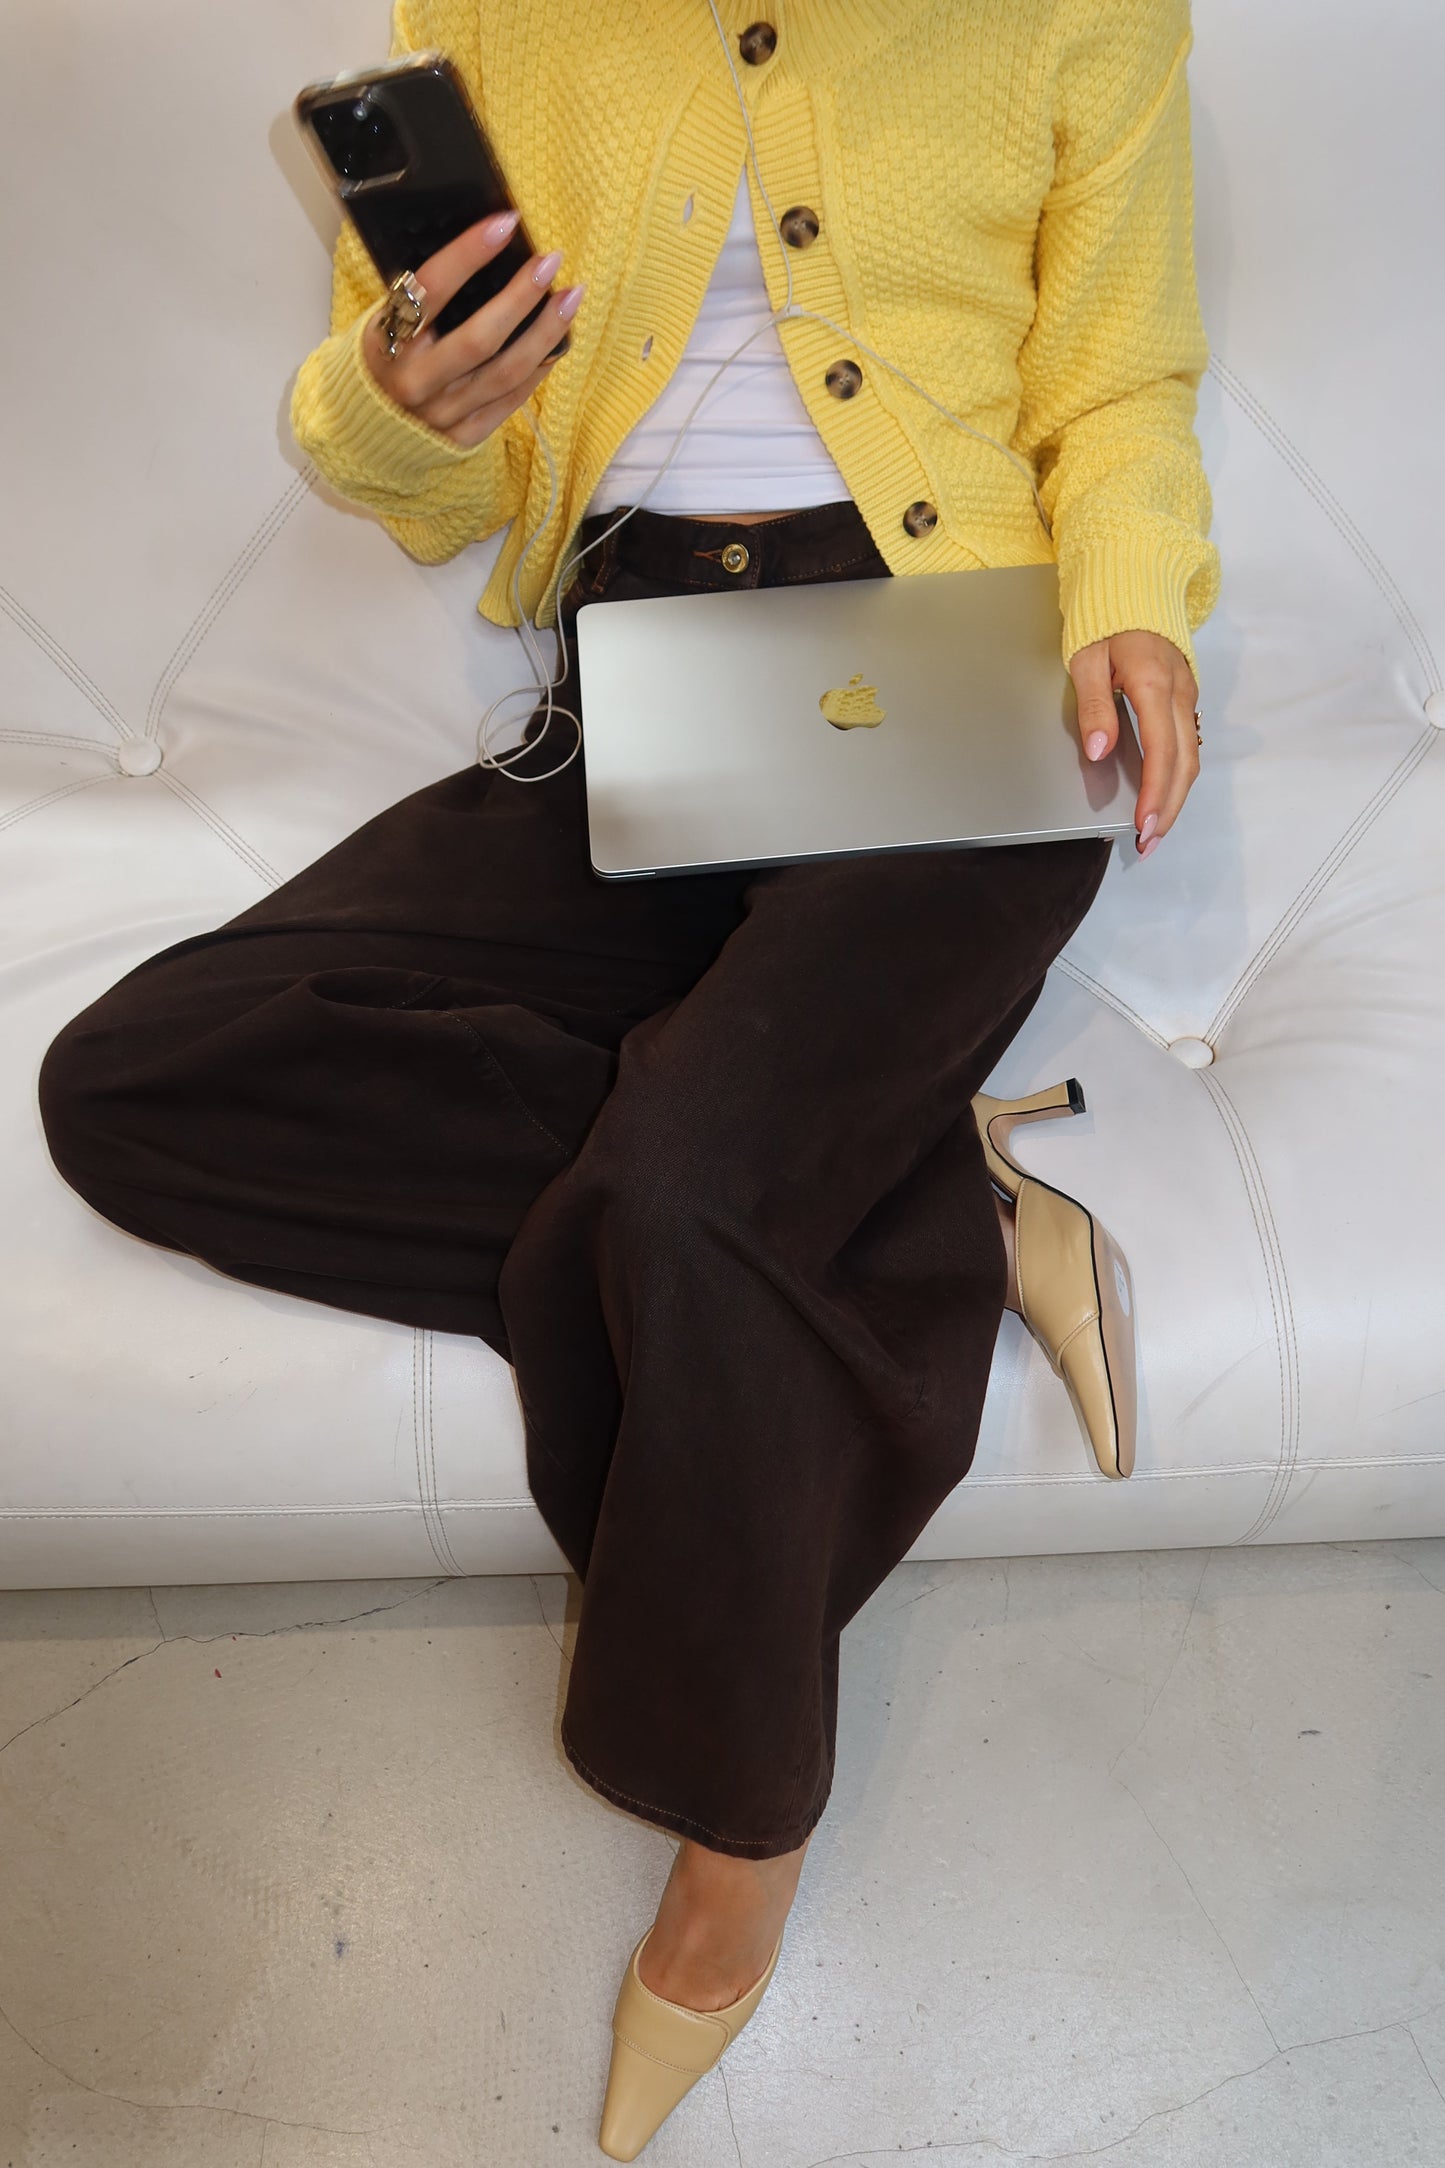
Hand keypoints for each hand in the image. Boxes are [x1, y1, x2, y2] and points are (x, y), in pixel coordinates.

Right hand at [360, 211, 585, 446]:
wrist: (367, 425)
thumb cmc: (387, 355)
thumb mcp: (387, 320)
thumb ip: (425, 297)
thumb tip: (488, 252)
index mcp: (389, 339)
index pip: (433, 288)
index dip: (471, 252)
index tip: (506, 222)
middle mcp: (415, 380)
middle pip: (481, 338)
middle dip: (522, 295)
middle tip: (550, 261)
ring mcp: (441, 413)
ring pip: (506, 372)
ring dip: (546, 332)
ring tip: (571, 298)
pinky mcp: (463, 437)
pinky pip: (511, 401)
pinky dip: (539, 368)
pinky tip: (558, 341)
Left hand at [1068, 630, 1199, 857]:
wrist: (1132, 581)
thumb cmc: (1103, 618)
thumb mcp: (1086, 658)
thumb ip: (1094, 706)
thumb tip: (1101, 749)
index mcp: (1154, 682)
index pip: (1162, 751)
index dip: (1155, 793)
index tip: (1143, 825)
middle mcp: (1179, 690)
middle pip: (1185, 763)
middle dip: (1169, 808)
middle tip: (1149, 843)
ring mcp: (1186, 693)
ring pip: (1191, 756)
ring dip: (1176, 796)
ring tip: (1155, 829)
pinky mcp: (1183, 695)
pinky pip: (1187, 742)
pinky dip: (1177, 775)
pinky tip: (1161, 794)